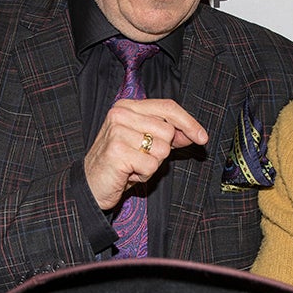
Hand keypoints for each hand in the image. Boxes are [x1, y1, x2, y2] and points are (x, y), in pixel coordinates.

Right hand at [85, 98, 207, 209]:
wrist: (90, 185)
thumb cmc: (119, 164)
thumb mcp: (145, 145)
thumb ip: (168, 137)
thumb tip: (194, 134)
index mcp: (127, 106)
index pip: (167, 107)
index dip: (188, 122)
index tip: (203, 137)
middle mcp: (120, 114)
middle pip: (167, 131)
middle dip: (161, 151)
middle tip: (140, 158)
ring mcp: (117, 131)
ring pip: (161, 149)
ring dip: (152, 164)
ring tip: (133, 165)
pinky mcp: (117, 151)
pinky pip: (151, 165)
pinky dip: (144, 174)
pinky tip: (128, 173)